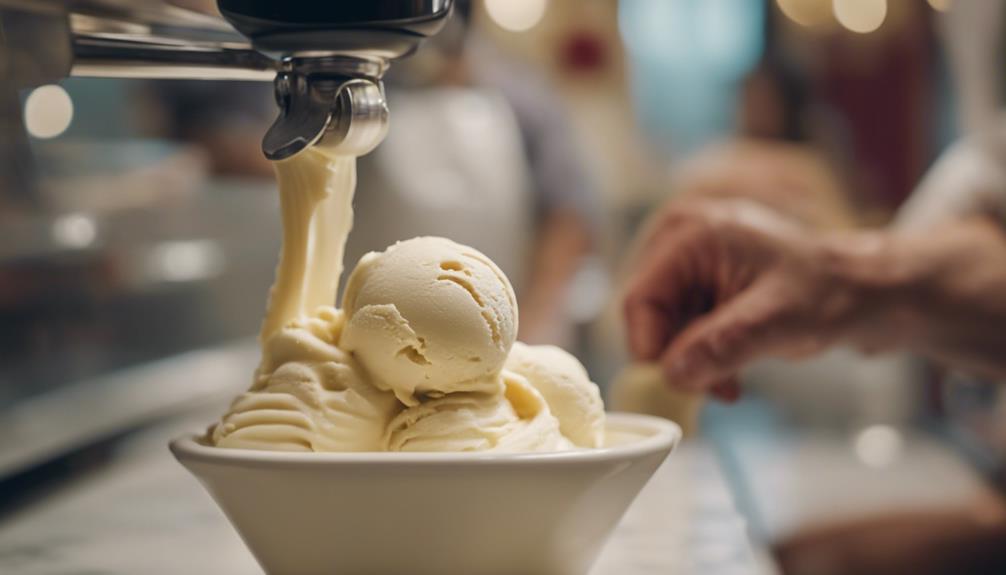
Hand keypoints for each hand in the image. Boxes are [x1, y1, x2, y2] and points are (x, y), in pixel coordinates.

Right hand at [623, 199, 896, 398]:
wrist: (866, 291)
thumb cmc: (830, 293)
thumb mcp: (775, 323)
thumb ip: (720, 346)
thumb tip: (671, 375)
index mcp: (691, 232)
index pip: (640, 299)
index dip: (651, 349)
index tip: (675, 390)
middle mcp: (681, 238)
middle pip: (647, 313)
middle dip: (675, 356)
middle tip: (711, 389)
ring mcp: (690, 259)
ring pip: (663, 325)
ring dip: (690, 361)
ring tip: (728, 386)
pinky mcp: (701, 280)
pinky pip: (680, 326)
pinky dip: (700, 354)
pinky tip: (729, 375)